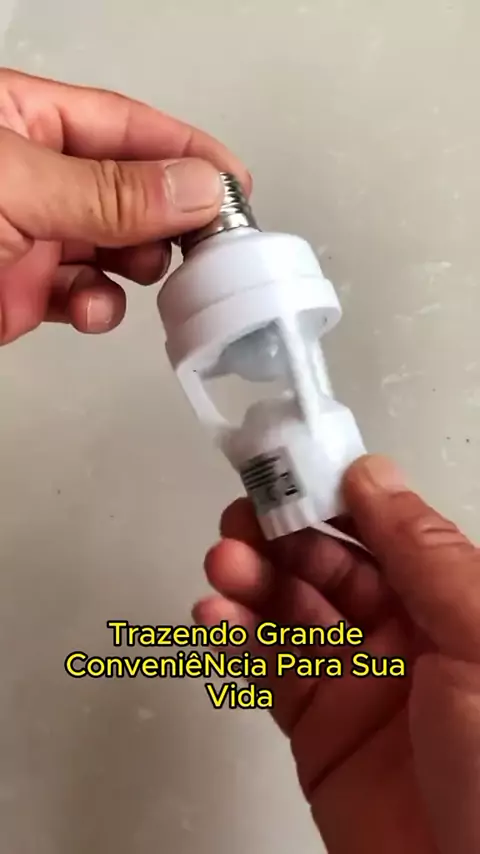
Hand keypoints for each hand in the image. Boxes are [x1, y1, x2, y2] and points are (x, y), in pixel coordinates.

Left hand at [0, 68, 248, 343]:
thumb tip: (195, 188)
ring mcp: (30, 236)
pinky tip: (93, 309)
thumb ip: (109, 192)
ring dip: (139, 265)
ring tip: (149, 269)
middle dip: (170, 217)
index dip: (182, 150)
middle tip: (208, 240)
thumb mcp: (18, 187)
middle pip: (129, 191)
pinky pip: (83, 296)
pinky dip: (99, 307)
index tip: (232, 180)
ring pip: (113, 249)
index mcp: (23, 122)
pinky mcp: (25, 292)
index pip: (123, 126)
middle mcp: (34, 178)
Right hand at [196, 455, 479, 853]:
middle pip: (326, 565)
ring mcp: (356, 681)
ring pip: (289, 611)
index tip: (288, 471)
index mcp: (450, 605)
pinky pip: (266, 667)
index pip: (381, 532)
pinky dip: (234, 635)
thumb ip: (423, 553)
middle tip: (243, 518)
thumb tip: (374, 476)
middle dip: (281, 536)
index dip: (332, 498)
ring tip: (224, 564)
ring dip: (250, 579)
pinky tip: (215, 612)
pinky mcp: (317, 728)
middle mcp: (404, 637)